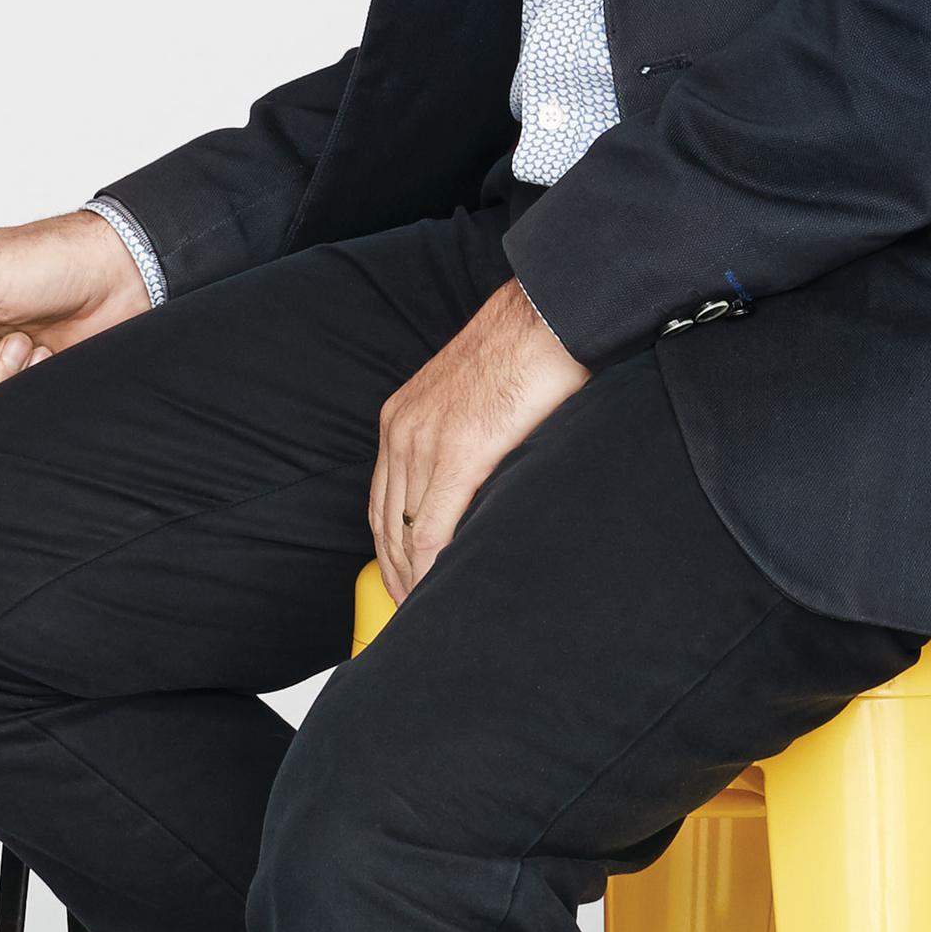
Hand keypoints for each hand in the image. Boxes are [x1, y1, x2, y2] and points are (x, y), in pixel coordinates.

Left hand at [367, 274, 589, 599]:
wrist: (549, 315)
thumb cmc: (527, 352)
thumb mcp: (474, 400)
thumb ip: (465, 441)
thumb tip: (481, 485)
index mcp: (402, 418)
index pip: (382, 501)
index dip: (388, 550)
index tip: (401, 583)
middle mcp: (402, 432)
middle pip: (383, 525)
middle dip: (393, 576)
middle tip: (409, 615)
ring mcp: (425, 443)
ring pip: (403, 535)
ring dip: (410, 582)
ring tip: (423, 616)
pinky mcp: (459, 455)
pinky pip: (432, 530)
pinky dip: (430, 569)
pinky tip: (439, 594)